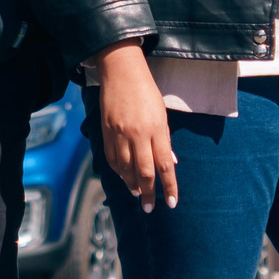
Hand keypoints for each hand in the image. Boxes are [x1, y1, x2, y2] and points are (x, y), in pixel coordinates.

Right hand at [87, 42, 177, 211]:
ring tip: (137, 194)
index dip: (169, 186)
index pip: (165, 165)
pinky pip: (111, 159)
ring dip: (131, 184)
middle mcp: (138, 134)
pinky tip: (123, 178)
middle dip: (148, 193)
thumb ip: (165, 140)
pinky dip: (118, 172)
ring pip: (125, 168)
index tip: (172, 203)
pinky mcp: (106, 132)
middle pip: (144, 172)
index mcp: (157, 129)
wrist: (121, 72)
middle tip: (149, 207)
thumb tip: (170, 164)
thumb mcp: (162, 114)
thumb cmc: (146, 91)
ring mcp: (120, 134)